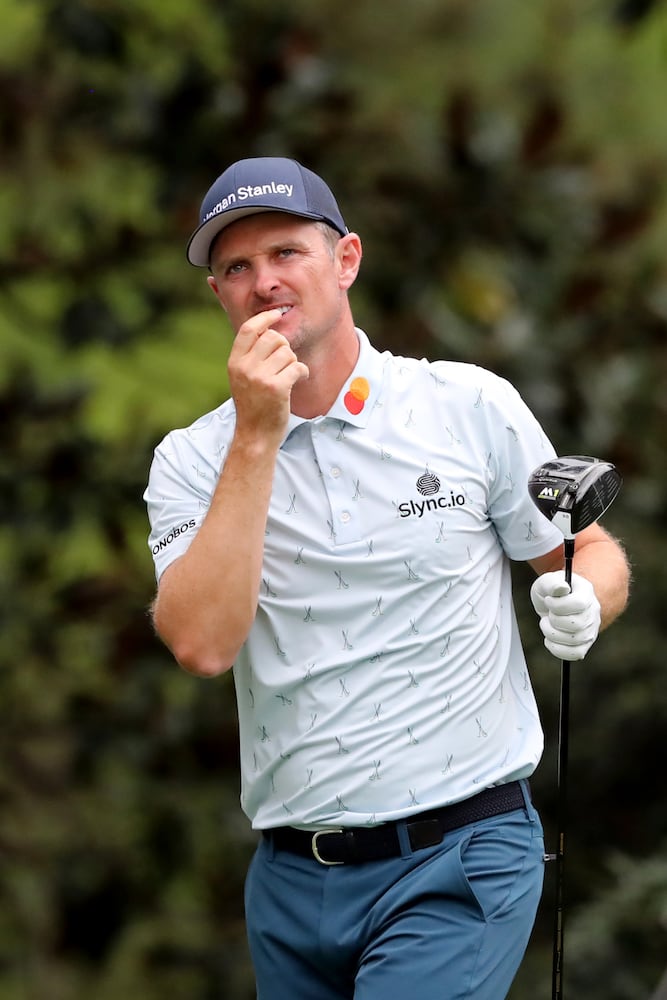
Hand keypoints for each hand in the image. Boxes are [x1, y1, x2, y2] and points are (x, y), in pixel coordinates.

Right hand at [229, 309, 308, 440]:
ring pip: (288, 353)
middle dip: (284, 347)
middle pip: (273, 338)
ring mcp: (260, 378)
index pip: (248, 330)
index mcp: (234, 362)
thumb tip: (269, 329)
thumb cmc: (253, 405)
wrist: (255, 435)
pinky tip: (300, 379)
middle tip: (285, 362)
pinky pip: (298, 367)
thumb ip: (250, 356)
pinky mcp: (277, 388)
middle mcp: (245, 368)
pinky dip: (303, 372)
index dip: (264, 319)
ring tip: (289, 376)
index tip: (276, 314)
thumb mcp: (242, 378)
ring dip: (293, 363)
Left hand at [530, 571, 600, 660]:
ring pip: (575, 641)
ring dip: (552, 634)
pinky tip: (550, 639)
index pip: (579, 604)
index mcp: (586, 592)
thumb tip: (562, 587)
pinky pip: (575, 654)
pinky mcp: (585, 644)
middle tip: (549, 613)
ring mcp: (591, 629)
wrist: (553, 603)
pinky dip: (558, 649)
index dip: (558, 605)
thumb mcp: (546, 582)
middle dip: (554, 620)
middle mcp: (593, 611)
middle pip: (577, 624)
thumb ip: (552, 583)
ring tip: (547, 624)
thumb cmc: (550, 592)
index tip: (548, 600)